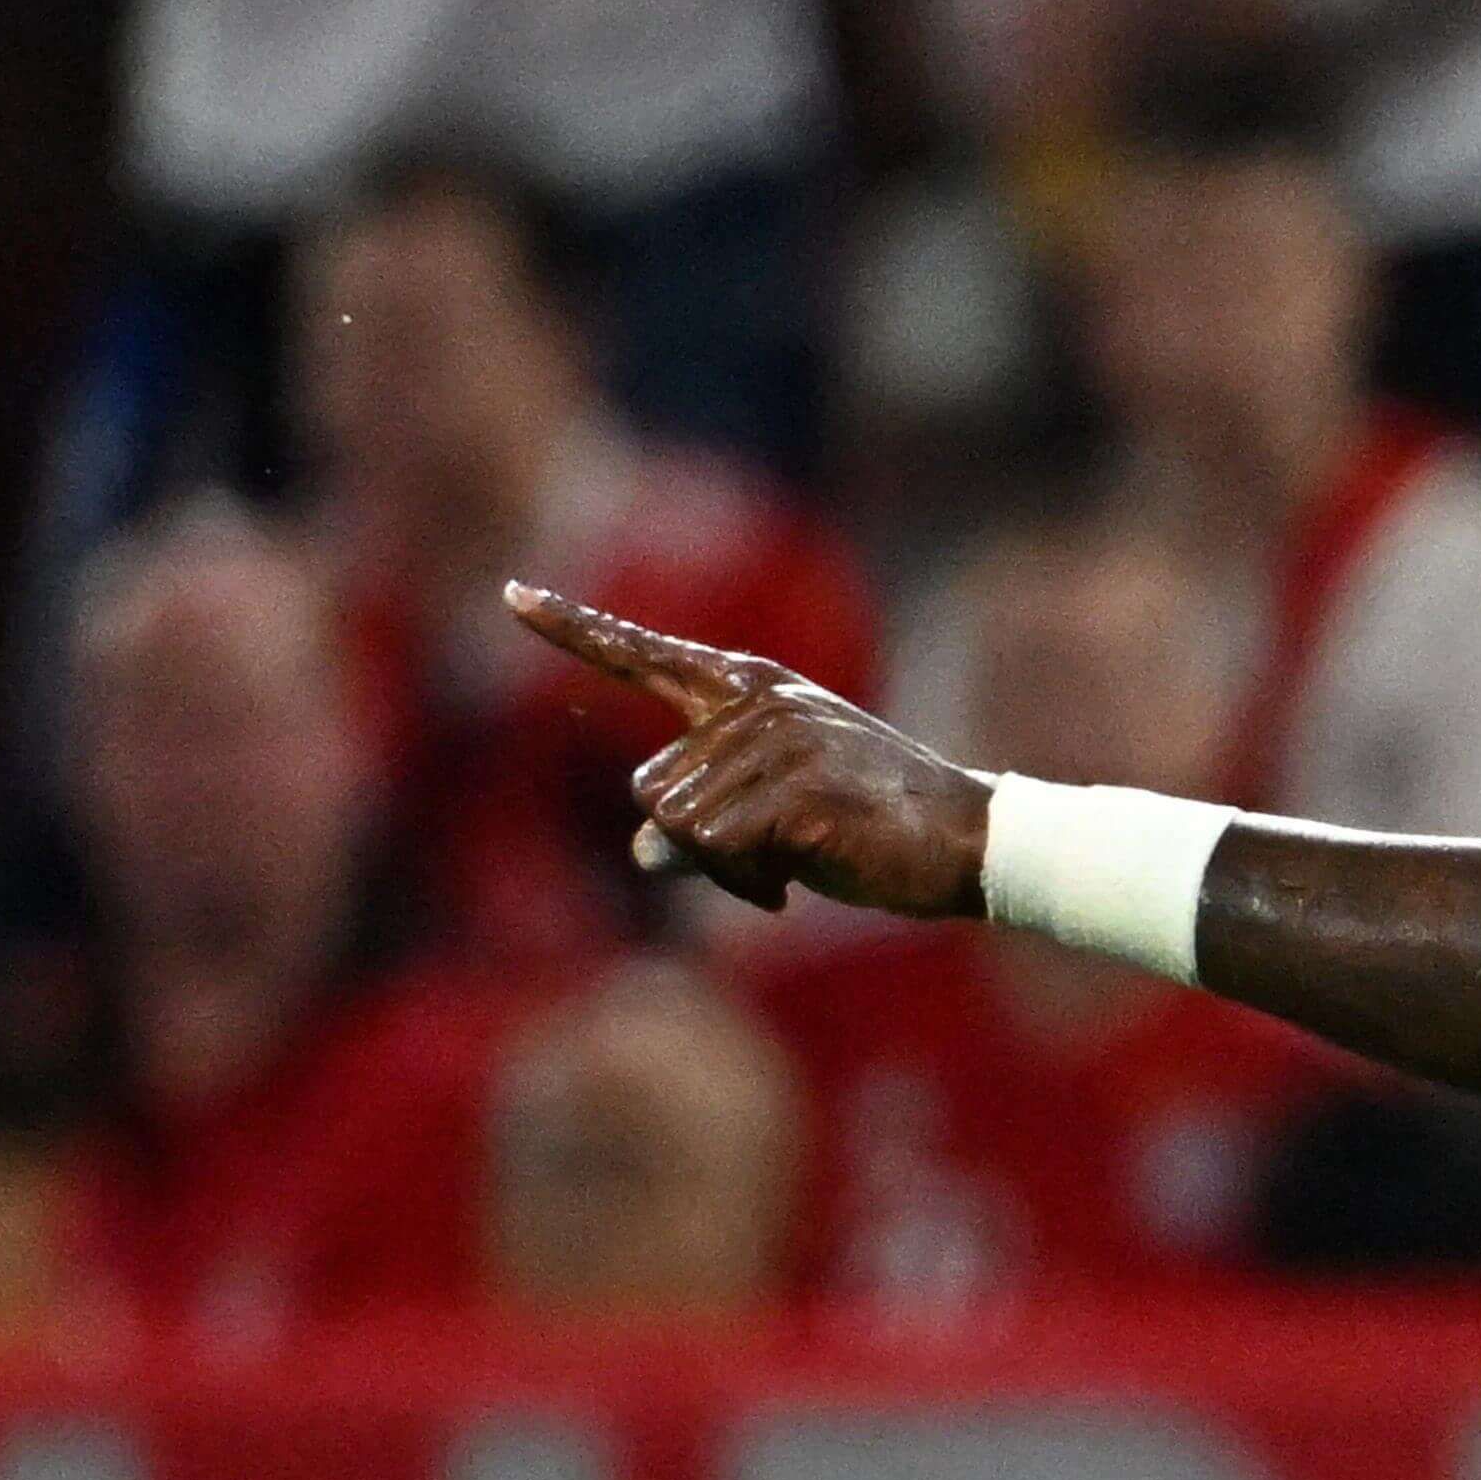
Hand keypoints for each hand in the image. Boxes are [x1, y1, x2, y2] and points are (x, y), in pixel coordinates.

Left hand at [506, 582, 988, 920]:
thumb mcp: (775, 813)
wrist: (969, 840)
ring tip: (789, 871)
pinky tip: (795, 888)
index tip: (511, 591)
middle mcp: (754, 702)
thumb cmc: (872, 827)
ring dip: (722, 874)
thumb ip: (701, 823)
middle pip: (652, 790)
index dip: (573, 627)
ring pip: (678, 829)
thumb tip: (641, 853)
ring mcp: (776, 742)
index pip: (644, 653)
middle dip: (696, 847)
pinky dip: (744, 888)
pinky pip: (716, 855)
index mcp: (749, 688)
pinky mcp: (796, 792)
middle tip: (765, 866)